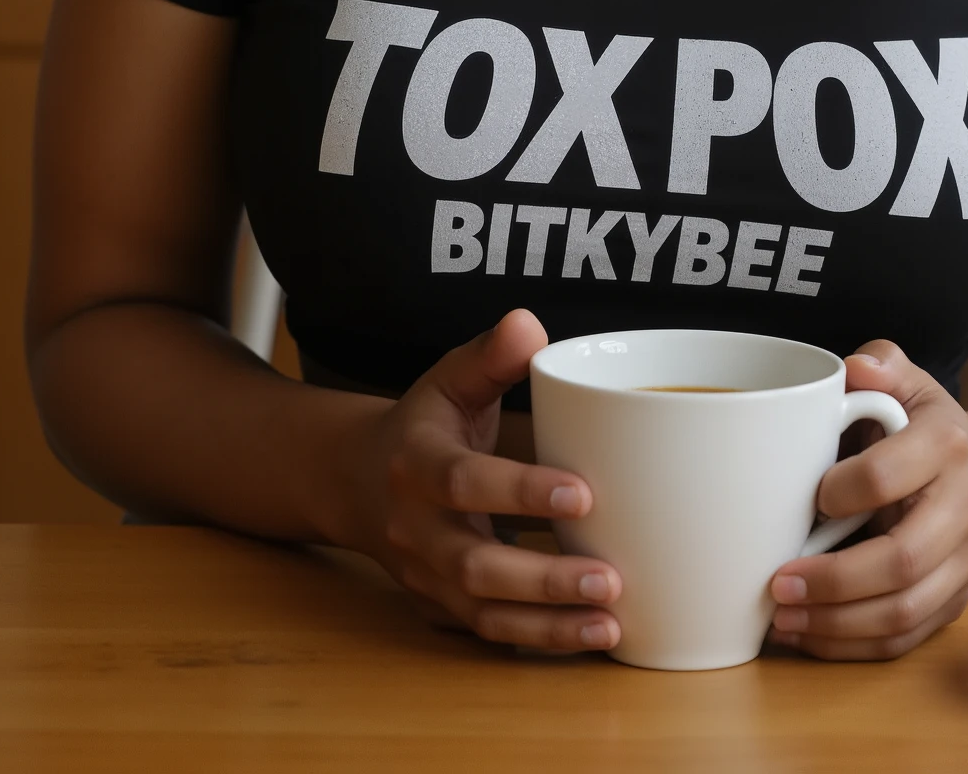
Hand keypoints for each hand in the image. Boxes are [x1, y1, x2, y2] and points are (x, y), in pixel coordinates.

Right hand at [340, 309, 620, 652]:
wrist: (357, 481)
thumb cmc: (424, 424)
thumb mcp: (449, 380)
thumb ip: (490, 355)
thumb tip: (529, 325)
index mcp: (417, 463)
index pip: (463, 481)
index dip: (519, 490)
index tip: (582, 492)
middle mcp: (415, 529)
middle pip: (474, 565)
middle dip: (542, 578)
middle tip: (610, 577)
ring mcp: (425, 576)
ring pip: (482, 613)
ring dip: (547, 625)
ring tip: (610, 624)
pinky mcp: (440, 608)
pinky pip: (487, 633)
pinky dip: (537, 640)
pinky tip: (590, 635)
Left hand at [767, 341, 967, 659]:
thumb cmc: (920, 423)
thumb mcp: (906, 380)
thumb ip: (880, 363)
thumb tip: (855, 369)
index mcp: (946, 444)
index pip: (889, 476)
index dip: (842, 491)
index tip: (808, 497)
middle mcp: (965, 508)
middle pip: (902, 560)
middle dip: (834, 580)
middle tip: (777, 583)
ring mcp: (965, 562)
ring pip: (905, 611)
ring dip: (838, 624)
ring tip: (781, 618)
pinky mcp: (954, 601)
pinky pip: (906, 640)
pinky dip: (852, 646)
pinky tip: (807, 634)